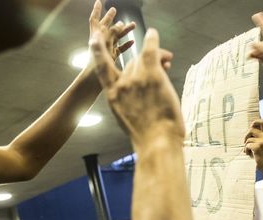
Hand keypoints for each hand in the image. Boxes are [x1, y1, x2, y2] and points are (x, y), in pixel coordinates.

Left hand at [88, 0, 134, 63]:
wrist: (92, 85)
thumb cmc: (96, 68)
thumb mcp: (105, 48)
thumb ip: (112, 35)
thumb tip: (119, 24)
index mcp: (96, 39)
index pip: (95, 21)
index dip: (97, 11)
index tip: (99, 1)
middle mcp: (100, 43)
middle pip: (106, 27)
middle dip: (111, 18)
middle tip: (114, 10)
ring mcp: (106, 51)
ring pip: (115, 37)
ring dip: (123, 31)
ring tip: (133, 25)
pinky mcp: (111, 59)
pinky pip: (119, 49)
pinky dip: (125, 44)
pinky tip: (133, 41)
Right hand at [90, 27, 177, 147]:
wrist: (157, 142)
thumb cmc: (148, 136)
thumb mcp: (130, 119)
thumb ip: (129, 103)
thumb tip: (138, 95)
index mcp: (113, 97)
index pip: (102, 69)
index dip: (98, 53)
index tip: (94, 40)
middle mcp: (121, 85)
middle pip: (132, 64)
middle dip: (144, 62)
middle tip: (163, 62)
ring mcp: (135, 79)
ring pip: (143, 59)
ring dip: (156, 56)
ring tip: (168, 60)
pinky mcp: (151, 74)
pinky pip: (150, 50)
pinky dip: (152, 40)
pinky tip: (154, 34)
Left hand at [244, 120, 262, 172]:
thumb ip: (258, 136)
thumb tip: (250, 128)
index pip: (262, 122)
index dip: (255, 122)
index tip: (251, 126)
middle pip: (251, 129)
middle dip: (246, 135)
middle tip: (245, 142)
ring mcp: (262, 141)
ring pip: (248, 139)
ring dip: (245, 146)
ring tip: (248, 151)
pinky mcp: (257, 147)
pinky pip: (247, 145)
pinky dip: (246, 151)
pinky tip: (249, 155)